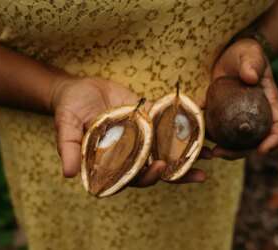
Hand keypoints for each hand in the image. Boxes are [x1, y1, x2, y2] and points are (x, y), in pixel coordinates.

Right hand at [50, 76, 204, 188]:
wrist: (80, 88)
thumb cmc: (69, 110)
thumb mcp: (66, 127)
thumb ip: (70, 148)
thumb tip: (69, 174)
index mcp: (113, 161)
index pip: (132, 177)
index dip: (147, 177)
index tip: (159, 169)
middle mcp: (131, 152)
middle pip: (156, 167)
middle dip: (178, 173)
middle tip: (199, 173)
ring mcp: (143, 136)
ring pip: (167, 148)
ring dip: (188, 153)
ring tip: (211, 154)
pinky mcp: (150, 118)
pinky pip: (168, 124)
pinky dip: (185, 126)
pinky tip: (203, 124)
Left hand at [204, 38, 277, 159]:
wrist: (230, 55)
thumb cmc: (246, 54)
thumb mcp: (251, 55)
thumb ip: (252, 64)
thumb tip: (250, 77)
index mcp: (269, 103)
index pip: (277, 124)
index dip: (273, 139)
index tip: (263, 150)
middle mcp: (255, 115)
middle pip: (252, 141)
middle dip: (239, 152)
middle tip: (221, 153)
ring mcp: (238, 118)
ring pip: (234, 141)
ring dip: (222, 149)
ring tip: (208, 152)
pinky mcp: (222, 116)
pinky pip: (217, 130)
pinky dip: (208, 135)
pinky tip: (196, 136)